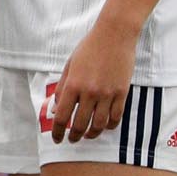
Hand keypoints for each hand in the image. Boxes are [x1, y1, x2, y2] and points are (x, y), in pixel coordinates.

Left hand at [50, 21, 137, 143]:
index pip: (61, 117)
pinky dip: (110, 125)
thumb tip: (54, 109)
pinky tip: (105, 126)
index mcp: (72, 85)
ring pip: (100, 124)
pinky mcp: (122, 93)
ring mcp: (107, 94)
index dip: (57, 132)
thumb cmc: (88, 48)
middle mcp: (89, 92)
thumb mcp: (69, 66)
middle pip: (80, 125)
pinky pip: (116, 117)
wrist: (114, 35)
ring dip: (92, 134)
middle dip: (74, 136)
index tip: (57, 139)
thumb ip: (62, 89)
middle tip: (72, 140)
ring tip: (88, 135)